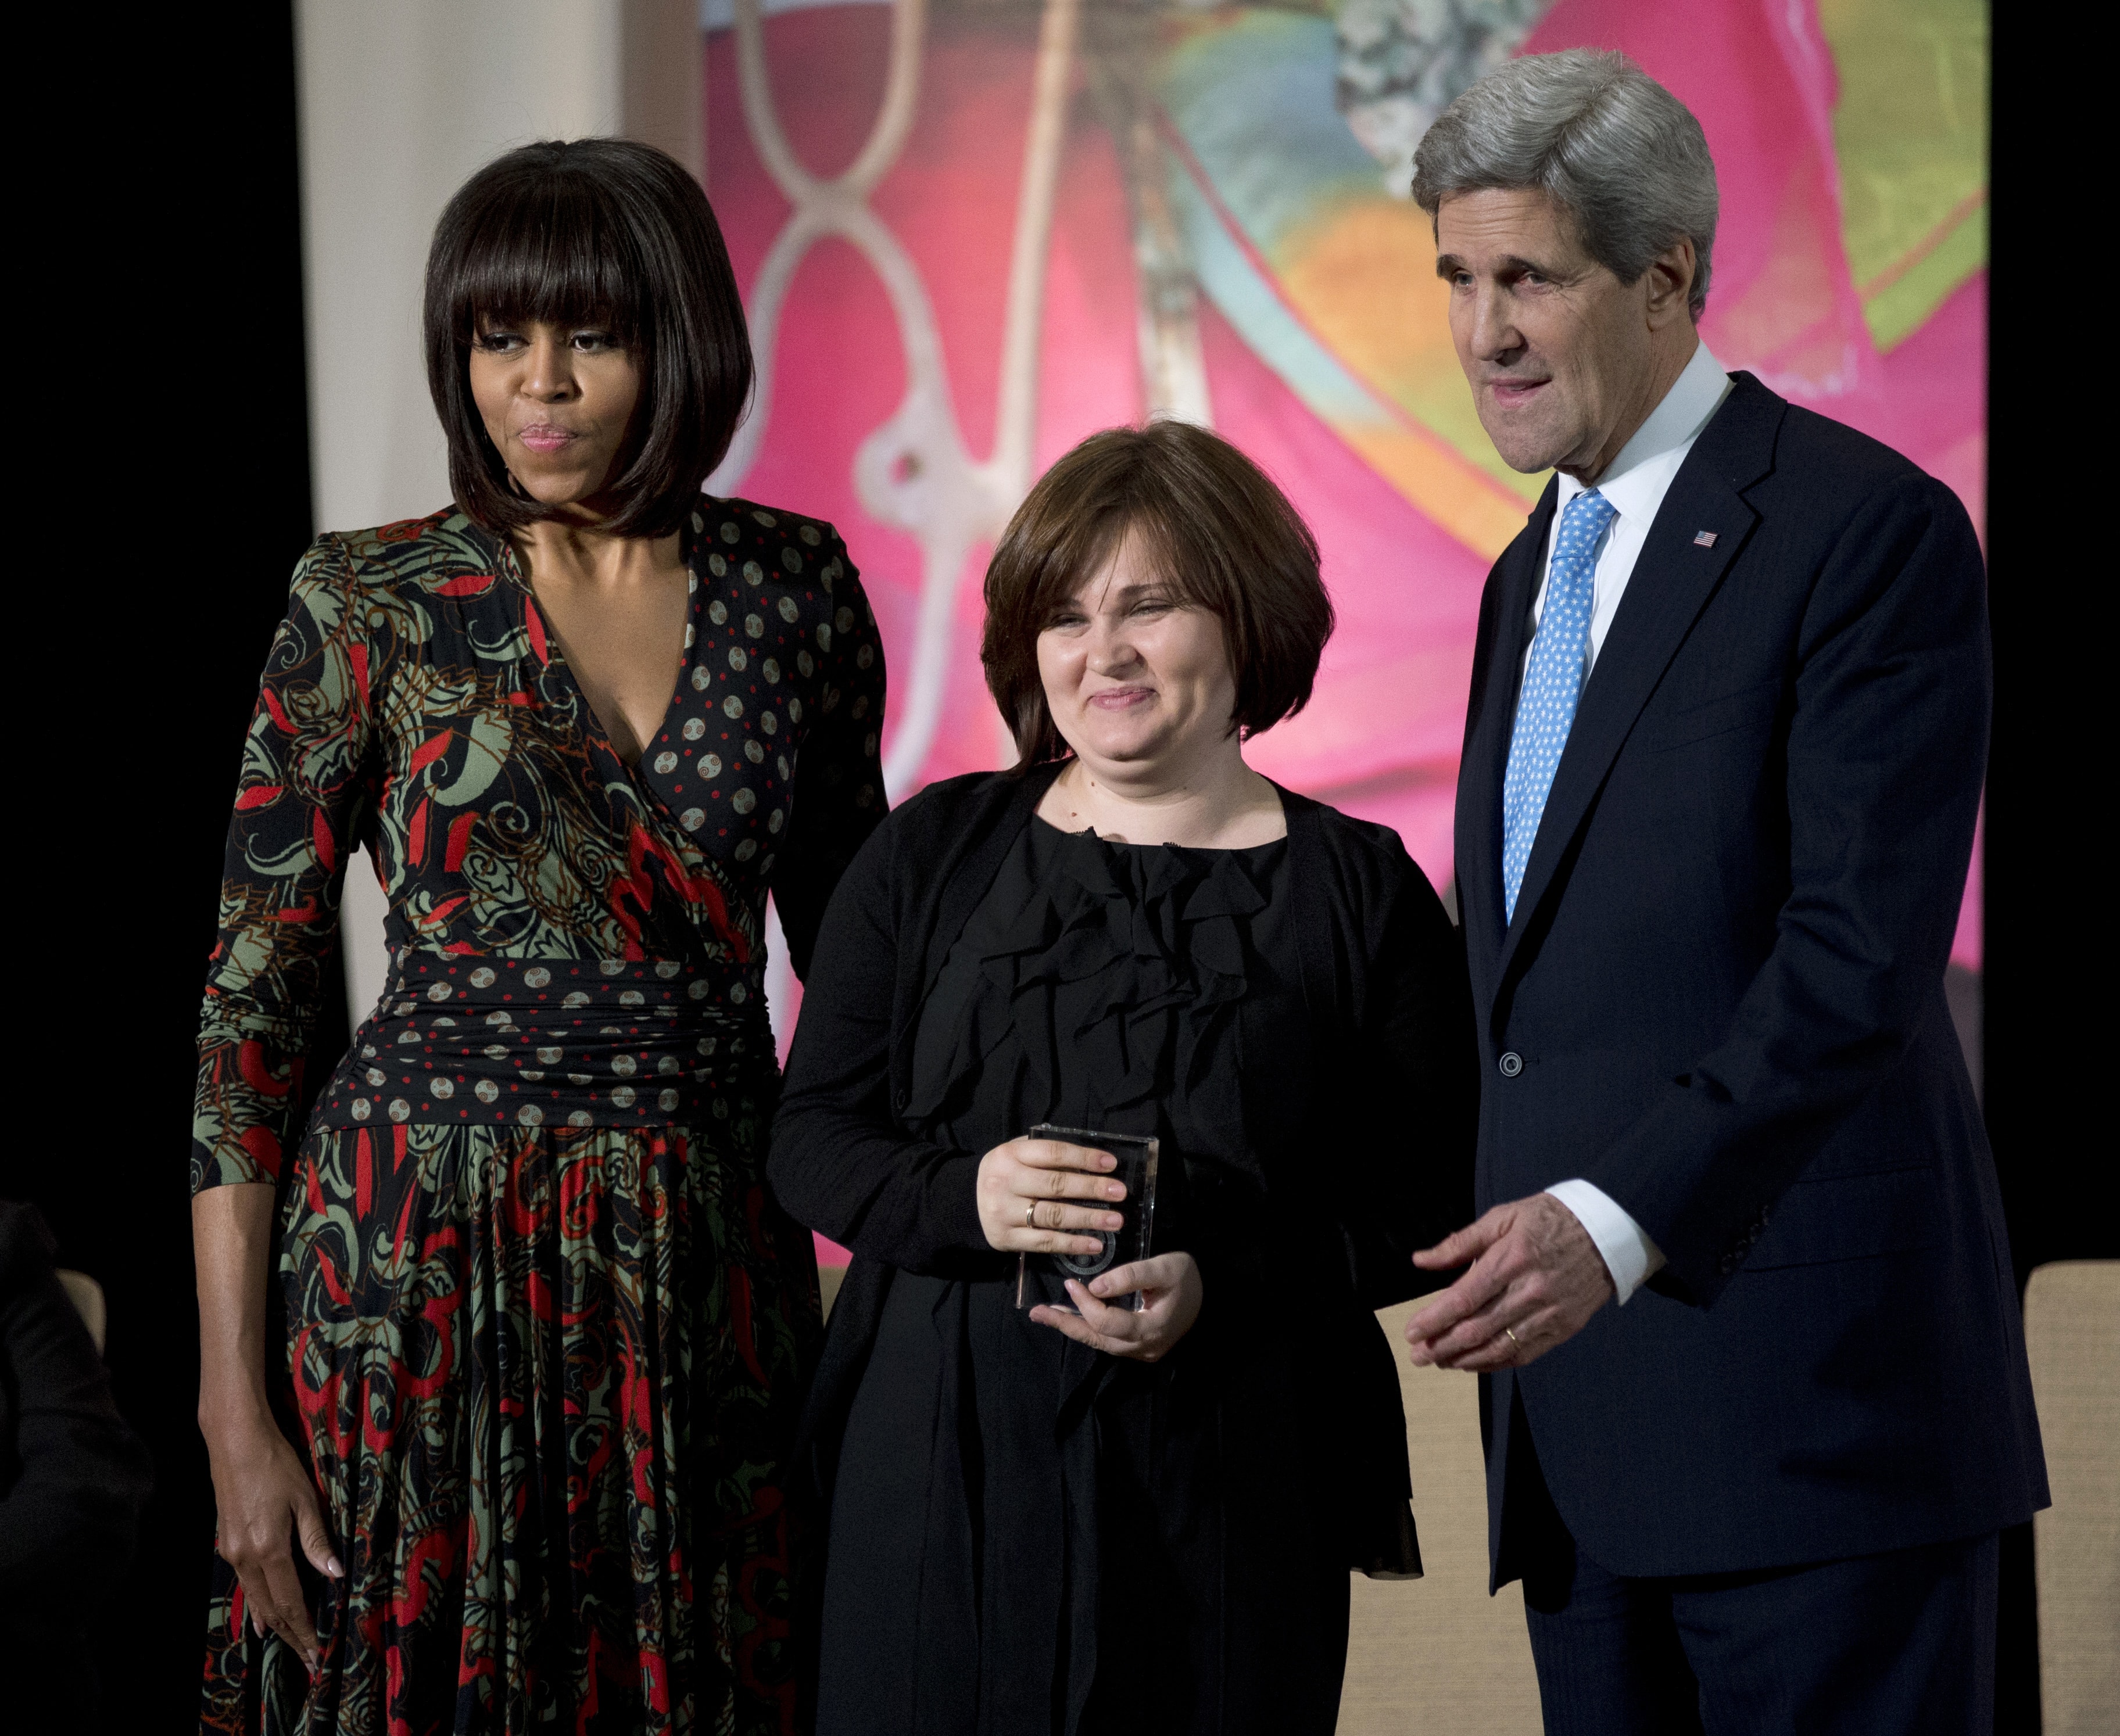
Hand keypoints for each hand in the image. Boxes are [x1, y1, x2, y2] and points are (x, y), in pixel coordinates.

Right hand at [203, 1405, 342, 1670]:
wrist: (234, 1440)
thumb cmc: (276, 1464)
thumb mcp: (304, 1499)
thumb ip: (317, 1540)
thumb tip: (334, 1575)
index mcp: (269, 1550)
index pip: (291, 1602)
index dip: (305, 1630)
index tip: (318, 1654)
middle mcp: (245, 1558)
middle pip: (271, 1609)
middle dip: (291, 1636)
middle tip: (309, 1661)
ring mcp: (232, 1552)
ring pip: (255, 1599)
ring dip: (274, 1624)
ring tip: (290, 1644)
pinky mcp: (227, 1543)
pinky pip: (245, 1585)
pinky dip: (257, 1604)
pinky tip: (261, 1618)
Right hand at [975, 1136, 1126, 1258]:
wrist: (966, 1203)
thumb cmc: (1006, 1174)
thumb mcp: (1017, 1154)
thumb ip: (1046, 1153)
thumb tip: (1093, 1160)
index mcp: (1010, 1154)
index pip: (1053, 1153)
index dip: (1084, 1158)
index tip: (1111, 1164)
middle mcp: (1004, 1182)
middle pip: (1056, 1185)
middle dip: (1092, 1189)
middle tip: (1120, 1192)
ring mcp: (1004, 1212)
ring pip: (1053, 1216)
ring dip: (1088, 1219)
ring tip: (1115, 1220)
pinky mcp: (1005, 1238)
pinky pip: (1044, 1242)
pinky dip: (1072, 1243)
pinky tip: (1095, 1243)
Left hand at [1030, 1252, 1202, 1361]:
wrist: (1209, 1294)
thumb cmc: (1186, 1277)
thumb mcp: (1164, 1267)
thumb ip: (1131, 1275)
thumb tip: (1094, 1287)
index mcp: (1151, 1329)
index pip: (1109, 1322)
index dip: (1087, 1305)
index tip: (1072, 1283)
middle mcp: (1144, 1348)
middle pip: (1098, 1339)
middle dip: (1065, 1325)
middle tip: (1037, 1313)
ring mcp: (1141, 1351)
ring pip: (1100, 1343)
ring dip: (1072, 1328)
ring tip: (1045, 1315)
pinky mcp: (1138, 1346)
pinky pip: (1108, 1340)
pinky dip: (1087, 1328)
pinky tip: (1070, 1318)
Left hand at [1403, 1194, 1613, 1370]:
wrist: (1606, 1232)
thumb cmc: (1548, 1219)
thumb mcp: (1503, 1217)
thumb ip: (1460, 1243)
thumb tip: (1421, 1260)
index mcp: (1511, 1259)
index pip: (1464, 1298)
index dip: (1435, 1319)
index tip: (1411, 1332)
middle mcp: (1530, 1291)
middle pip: (1478, 1328)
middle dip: (1442, 1346)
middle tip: (1418, 1356)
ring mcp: (1550, 1313)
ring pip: (1500, 1346)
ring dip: (1465, 1359)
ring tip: (1441, 1362)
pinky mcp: (1564, 1328)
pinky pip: (1525, 1354)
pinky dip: (1497, 1362)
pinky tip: (1475, 1363)